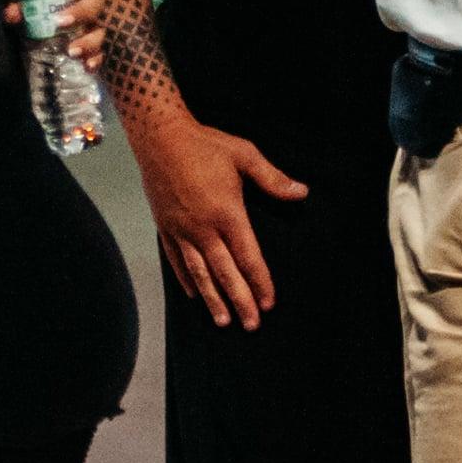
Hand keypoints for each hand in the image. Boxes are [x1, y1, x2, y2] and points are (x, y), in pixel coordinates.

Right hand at [128, 105, 308, 328]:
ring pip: (199, 273)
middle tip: (251, 325)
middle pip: (224, 272)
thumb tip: (301, 193)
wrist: (160, 137)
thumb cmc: (205, 145)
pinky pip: (176, 260)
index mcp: (226, 213)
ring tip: (222, 321)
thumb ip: (273, 179)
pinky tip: (195, 295)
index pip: (248, 256)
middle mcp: (203, 228)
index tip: (268, 303)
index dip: (259, 282)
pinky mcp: (165, 227)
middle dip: (239, 301)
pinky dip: (187, 280)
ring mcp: (181, 230)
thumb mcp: (244, 155)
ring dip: (212, 299)